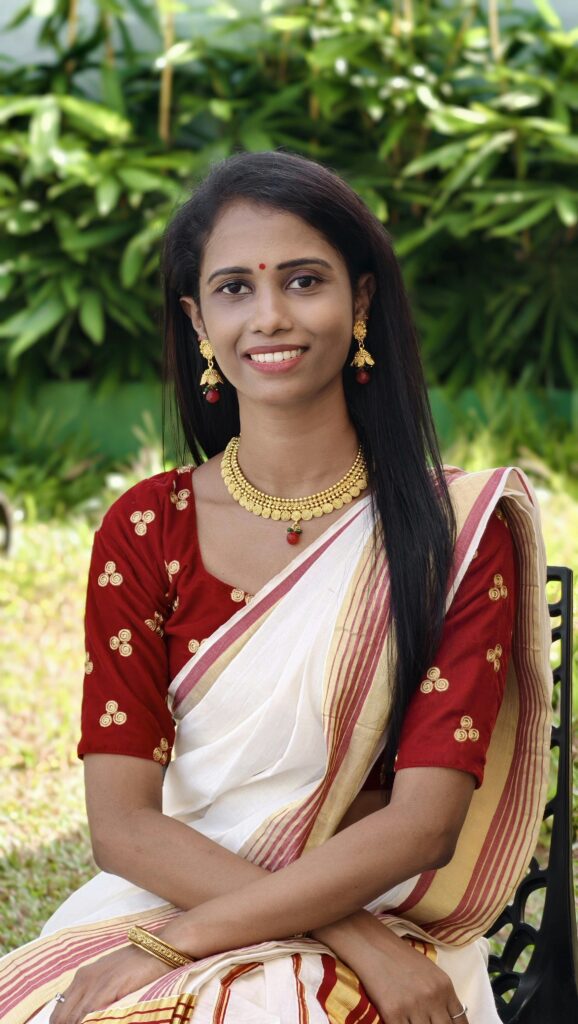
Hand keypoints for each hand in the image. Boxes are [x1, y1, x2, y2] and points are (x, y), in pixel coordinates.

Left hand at [49, 944, 171, 1023]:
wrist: (157, 948)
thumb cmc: (136, 965)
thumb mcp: (109, 978)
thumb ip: (95, 994)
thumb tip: (86, 1014)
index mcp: (81, 977)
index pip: (58, 1011)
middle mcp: (83, 979)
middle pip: (61, 1017)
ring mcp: (94, 983)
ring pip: (72, 1018)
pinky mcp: (108, 987)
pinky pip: (88, 1015)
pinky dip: (89, 1023)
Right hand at [313, 911, 469, 1023]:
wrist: (371, 944)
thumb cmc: (399, 957)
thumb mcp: (429, 972)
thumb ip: (441, 996)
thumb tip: (449, 1020)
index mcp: (444, 986)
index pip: (460, 1022)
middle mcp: (432, 997)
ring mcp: (413, 1006)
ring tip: (414, 1022)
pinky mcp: (393, 1013)